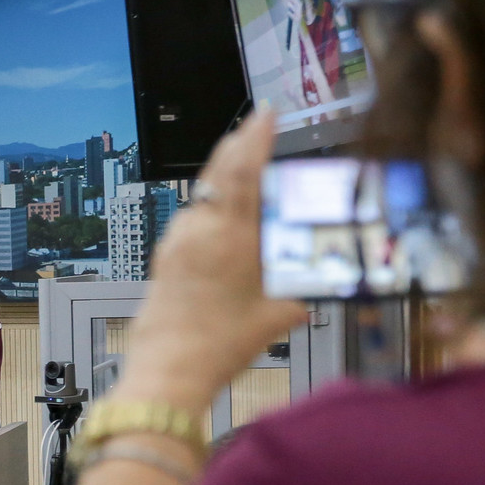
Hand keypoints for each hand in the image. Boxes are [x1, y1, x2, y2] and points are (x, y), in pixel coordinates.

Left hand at [113, 107, 309, 414]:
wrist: (169, 371)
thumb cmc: (220, 345)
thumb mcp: (278, 313)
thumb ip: (301, 288)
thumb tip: (319, 278)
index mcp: (230, 236)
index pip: (244, 171)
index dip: (256, 138)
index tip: (266, 113)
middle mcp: (199, 230)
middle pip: (219, 173)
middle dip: (238, 145)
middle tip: (254, 126)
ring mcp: (177, 241)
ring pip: (204, 198)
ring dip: (225, 182)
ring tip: (246, 171)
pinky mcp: (164, 257)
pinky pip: (193, 222)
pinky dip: (212, 212)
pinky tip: (224, 223)